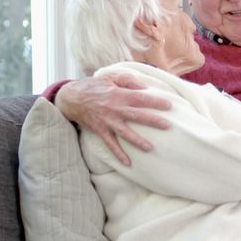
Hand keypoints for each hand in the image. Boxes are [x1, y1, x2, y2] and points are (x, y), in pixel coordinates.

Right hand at [55, 73, 171, 165]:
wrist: (71, 98)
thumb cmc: (93, 86)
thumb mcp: (110, 77)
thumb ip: (127, 80)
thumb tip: (144, 87)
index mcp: (119, 94)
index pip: (141, 98)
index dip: (155, 101)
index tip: (169, 106)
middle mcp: (115, 109)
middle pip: (137, 115)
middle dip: (152, 120)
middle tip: (167, 126)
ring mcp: (108, 121)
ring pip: (125, 132)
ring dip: (137, 141)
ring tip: (150, 148)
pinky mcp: (100, 130)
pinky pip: (111, 144)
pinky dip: (119, 154)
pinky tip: (128, 163)